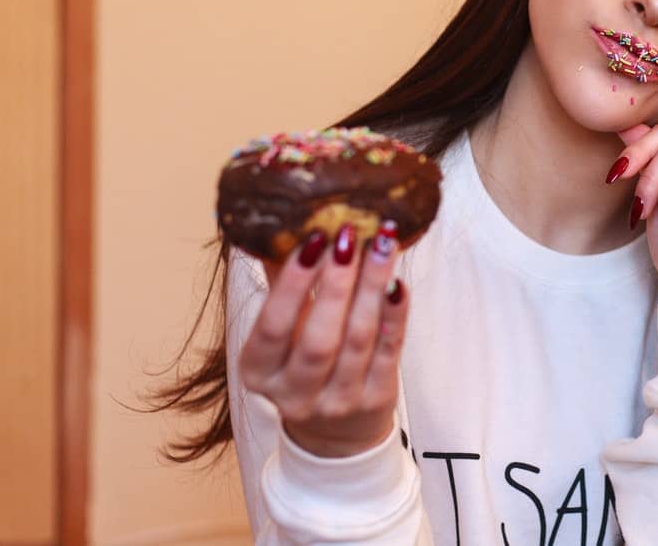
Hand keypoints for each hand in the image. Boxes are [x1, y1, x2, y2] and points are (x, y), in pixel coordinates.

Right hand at [238, 221, 408, 457]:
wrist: (336, 432)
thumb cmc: (302, 364)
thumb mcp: (280, 335)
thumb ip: (280, 284)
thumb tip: (279, 224)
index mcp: (259, 372)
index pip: (272, 327)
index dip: (292, 284)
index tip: (312, 239)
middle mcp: (294, 393)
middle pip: (318, 338)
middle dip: (336, 283)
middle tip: (351, 235)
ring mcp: (339, 401)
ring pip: (358, 340)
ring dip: (371, 287)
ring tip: (383, 243)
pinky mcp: (377, 398)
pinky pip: (389, 351)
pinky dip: (395, 315)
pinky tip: (399, 282)